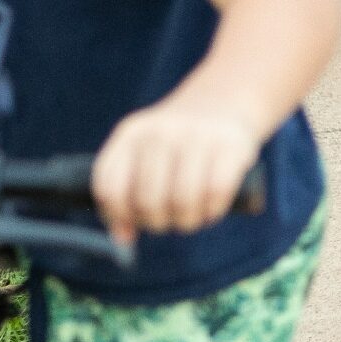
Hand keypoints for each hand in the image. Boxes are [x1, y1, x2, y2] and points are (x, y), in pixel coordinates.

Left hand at [91, 96, 262, 241]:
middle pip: (147, 200)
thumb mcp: (144, 156)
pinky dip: (212, 211)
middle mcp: (161, 132)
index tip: (132, 222)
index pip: (110, 187)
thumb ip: (127, 194)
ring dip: (186, 222)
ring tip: (189, 218)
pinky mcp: (231, 145)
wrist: (224, 103)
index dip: (118, 215)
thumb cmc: (176, 145)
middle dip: (156, 222)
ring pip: (183, 200)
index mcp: (131, 133)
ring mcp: (197, 136)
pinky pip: (216, 193)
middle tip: (166, 221)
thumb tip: (123, 238)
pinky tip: (210, 210)